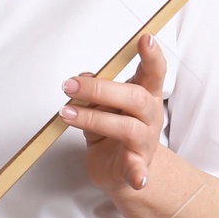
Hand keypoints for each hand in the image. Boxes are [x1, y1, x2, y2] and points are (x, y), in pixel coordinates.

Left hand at [58, 31, 166, 193]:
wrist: (121, 169)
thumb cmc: (111, 130)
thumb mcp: (100, 105)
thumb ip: (93, 90)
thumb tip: (82, 78)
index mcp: (144, 95)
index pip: (153, 72)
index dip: (152, 55)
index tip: (146, 38)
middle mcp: (149, 116)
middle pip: (135, 97)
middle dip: (100, 89)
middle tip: (69, 85)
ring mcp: (144, 141)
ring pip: (126, 127)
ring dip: (92, 119)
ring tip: (66, 115)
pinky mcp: (135, 166)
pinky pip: (137, 169)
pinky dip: (137, 174)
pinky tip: (138, 179)